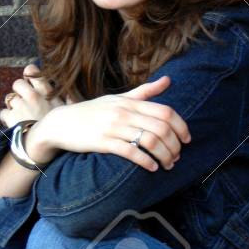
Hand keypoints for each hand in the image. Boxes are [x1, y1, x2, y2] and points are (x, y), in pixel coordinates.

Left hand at [0, 63, 70, 131]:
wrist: (48, 146)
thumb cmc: (62, 130)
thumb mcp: (70, 111)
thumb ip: (70, 99)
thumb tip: (71, 92)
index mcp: (46, 92)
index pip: (31, 70)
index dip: (29, 74)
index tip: (30, 82)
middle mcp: (32, 96)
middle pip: (17, 83)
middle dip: (19, 91)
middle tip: (24, 101)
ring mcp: (20, 106)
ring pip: (9, 98)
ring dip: (14, 106)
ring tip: (21, 115)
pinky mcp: (11, 117)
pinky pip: (3, 113)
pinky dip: (7, 118)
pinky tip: (14, 124)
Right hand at [28, 74, 190, 171]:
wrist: (62, 123)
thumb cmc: (94, 111)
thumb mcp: (118, 98)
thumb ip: (144, 92)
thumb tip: (169, 80)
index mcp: (130, 102)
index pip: (165, 111)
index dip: (181, 126)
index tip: (187, 139)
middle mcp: (124, 113)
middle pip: (161, 128)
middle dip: (174, 145)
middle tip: (177, 156)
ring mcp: (113, 127)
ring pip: (149, 141)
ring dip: (164, 155)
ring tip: (167, 164)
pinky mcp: (103, 142)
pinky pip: (131, 152)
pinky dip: (146, 161)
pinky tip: (152, 167)